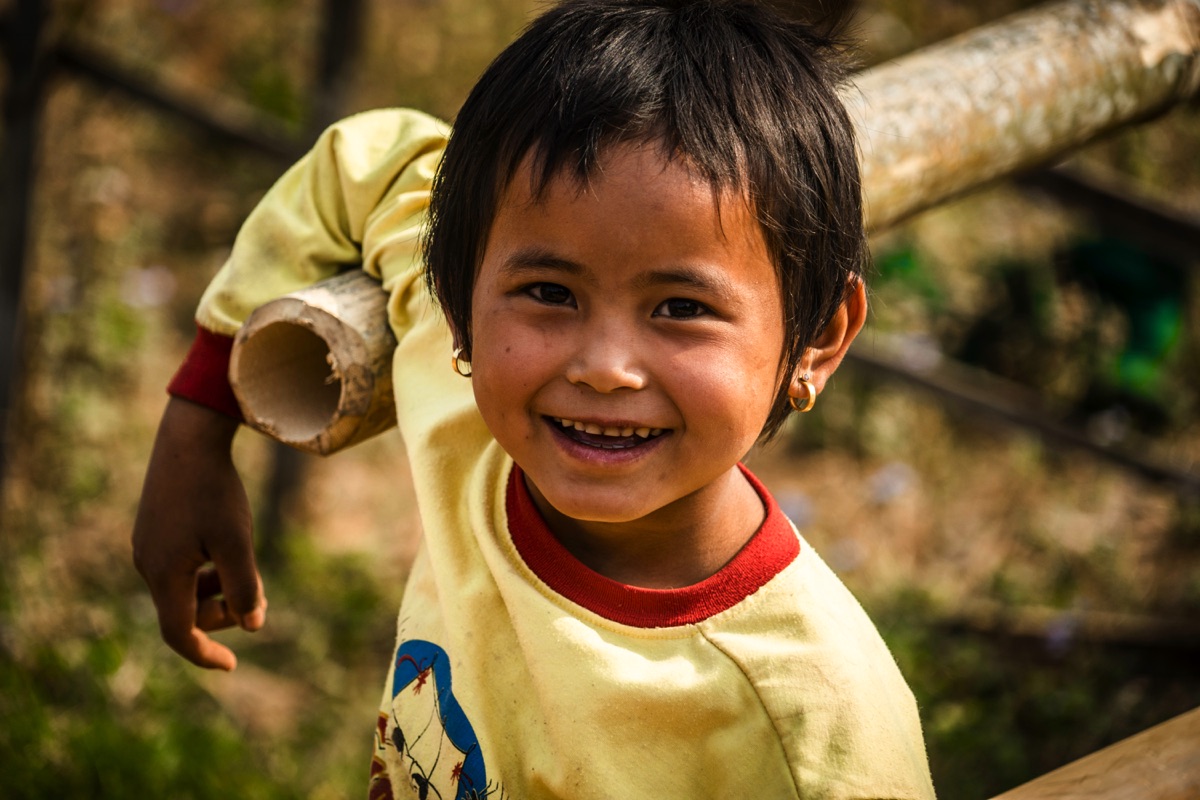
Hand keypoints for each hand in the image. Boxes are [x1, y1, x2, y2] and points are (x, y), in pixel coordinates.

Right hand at [132, 397, 265, 669]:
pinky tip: (228, 549)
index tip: (232, 666)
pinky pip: (179, 567)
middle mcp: (148, 564)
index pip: (179, 633)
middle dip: (221, 613)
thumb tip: (252, 626)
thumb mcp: (236, 541)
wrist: (188, 439)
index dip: (205, 654)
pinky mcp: (153, 529)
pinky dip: (205, 571)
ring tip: (245, 570)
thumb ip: (244, 587)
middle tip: (258, 598)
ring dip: (216, 591)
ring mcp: (147, 546)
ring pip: (182, 588)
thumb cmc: (215, 491)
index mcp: (164, 574)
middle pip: (184, 612)